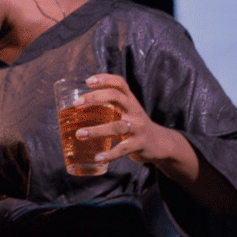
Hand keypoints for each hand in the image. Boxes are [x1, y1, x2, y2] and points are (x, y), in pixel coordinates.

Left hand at [72, 74, 236, 213]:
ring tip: (79, 134)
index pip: (119, 83)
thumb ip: (110, 106)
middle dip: (95, 98)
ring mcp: (138, 127)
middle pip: (116, 97)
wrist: (159, 143)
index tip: (88, 81)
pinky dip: (109, 154)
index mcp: (130, 100)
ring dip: (96, 131)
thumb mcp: (127, 111)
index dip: (104, 79)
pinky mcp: (139, 144)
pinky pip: (123, 149)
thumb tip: (79, 104)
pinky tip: (98, 158)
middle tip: (76, 105)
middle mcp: (135, 110)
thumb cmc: (135, 125)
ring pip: (117, 126)